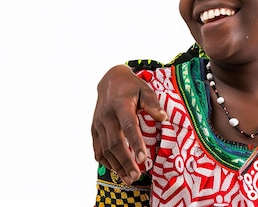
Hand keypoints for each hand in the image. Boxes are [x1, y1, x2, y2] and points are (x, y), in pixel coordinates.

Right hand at [91, 64, 166, 183]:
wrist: (110, 80)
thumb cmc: (132, 87)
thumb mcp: (145, 89)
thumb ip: (153, 104)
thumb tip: (163, 118)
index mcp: (121, 104)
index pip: (128, 126)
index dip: (135, 143)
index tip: (143, 158)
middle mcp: (106, 116)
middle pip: (115, 142)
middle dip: (126, 161)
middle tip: (137, 175)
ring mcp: (98, 124)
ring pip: (105, 149)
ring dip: (117, 166)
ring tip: (129, 178)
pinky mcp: (94, 129)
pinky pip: (98, 150)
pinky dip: (106, 162)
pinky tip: (117, 170)